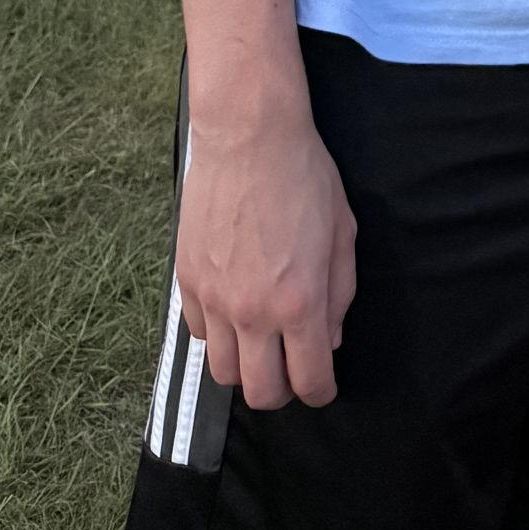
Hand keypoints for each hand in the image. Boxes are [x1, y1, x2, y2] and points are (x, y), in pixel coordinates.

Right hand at [174, 111, 357, 409]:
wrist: (248, 137)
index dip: (321, 391)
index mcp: (298, 301)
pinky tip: (235, 311)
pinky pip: (200, 334)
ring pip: (223, 372)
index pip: (308, 380)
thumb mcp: (342, 233)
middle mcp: (252, 311)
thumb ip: (339, 294)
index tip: (323, 385)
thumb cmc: (305, 176)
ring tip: (262, 344)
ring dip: (246, 367)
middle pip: (260, 392)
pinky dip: (219, 335)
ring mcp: (214, 299)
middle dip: (282, 391)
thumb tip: (327, 339)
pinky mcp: (187, 281)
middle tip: (293, 369)